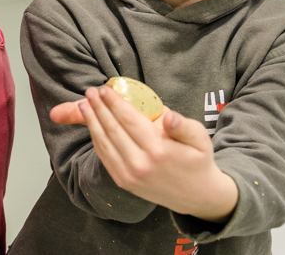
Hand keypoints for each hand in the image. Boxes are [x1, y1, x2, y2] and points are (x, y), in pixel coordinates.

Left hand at [67, 85, 237, 221]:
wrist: (196, 195)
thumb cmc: (198, 160)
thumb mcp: (200, 139)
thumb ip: (184, 126)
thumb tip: (168, 116)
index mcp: (159, 151)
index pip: (129, 120)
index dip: (115, 103)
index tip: (105, 88)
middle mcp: (141, 164)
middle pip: (113, 129)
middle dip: (99, 108)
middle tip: (90, 92)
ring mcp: (129, 175)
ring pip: (104, 142)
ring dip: (91, 121)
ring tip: (84, 104)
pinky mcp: (123, 182)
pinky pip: (104, 156)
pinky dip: (96, 138)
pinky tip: (92, 124)